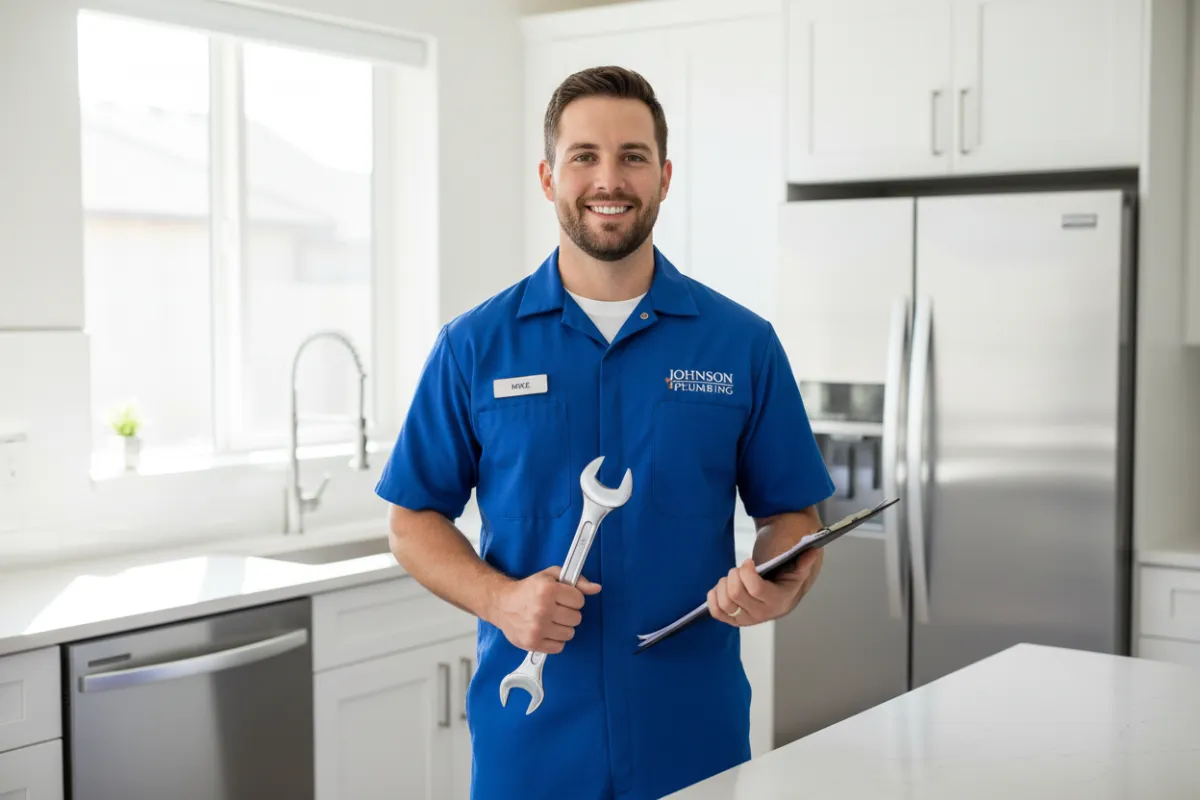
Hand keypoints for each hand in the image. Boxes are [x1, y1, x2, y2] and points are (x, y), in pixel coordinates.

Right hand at [491, 566, 599, 653]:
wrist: (502, 604)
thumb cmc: (528, 589)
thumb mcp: (552, 576)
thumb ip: (577, 580)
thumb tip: (596, 588)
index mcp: (547, 591)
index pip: (579, 601)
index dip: (573, 598)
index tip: (563, 598)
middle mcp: (542, 610)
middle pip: (576, 618)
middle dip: (568, 613)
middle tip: (556, 609)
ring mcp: (537, 628)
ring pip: (570, 634)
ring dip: (562, 627)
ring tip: (550, 620)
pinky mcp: (532, 643)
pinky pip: (559, 647)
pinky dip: (555, 640)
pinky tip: (546, 630)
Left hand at [706, 549, 822, 626]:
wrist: (779, 588)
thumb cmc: (785, 574)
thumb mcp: (797, 566)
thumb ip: (803, 561)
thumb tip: (812, 551)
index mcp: (779, 600)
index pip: (755, 589)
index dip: (747, 572)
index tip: (747, 561)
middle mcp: (763, 613)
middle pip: (736, 594)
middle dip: (734, 575)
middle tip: (740, 568)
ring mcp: (747, 619)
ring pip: (724, 603)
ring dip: (723, 584)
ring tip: (732, 576)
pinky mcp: (734, 619)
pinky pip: (716, 612)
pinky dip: (714, 597)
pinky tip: (721, 586)